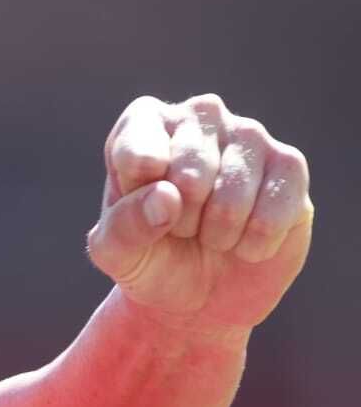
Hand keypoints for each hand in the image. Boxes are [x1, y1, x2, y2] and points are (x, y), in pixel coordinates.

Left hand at [86, 94, 312, 334]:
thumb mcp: (117, 253)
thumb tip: (168, 196)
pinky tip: (245, 239)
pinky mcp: (289, 165)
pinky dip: (253, 244)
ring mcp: (249, 134)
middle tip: (180, 227)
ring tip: (210, 232)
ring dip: (217, 235)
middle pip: (189, 175)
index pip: (137, 156)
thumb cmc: (150, 257)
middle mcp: (200, 114)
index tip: (141, 210)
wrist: (200, 292)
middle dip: (181, 221)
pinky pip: (272, 214)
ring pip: (233, 196)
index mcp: (144, 122)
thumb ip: (125, 225)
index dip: (139, 202)